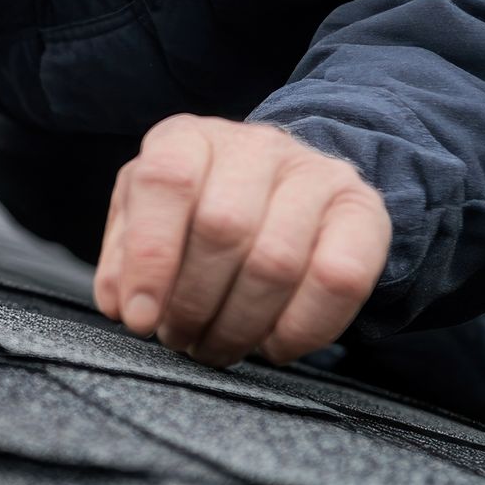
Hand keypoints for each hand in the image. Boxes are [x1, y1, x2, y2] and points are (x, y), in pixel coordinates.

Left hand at [94, 114, 391, 368]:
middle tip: (180, 340)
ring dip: (240, 326)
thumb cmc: (200, 207)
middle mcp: (254, 146)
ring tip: (218, 347)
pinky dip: (301, 329)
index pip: (165, 182)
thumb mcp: (146, 217)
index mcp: (187, 137)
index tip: (140, 317)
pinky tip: (273, 345)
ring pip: (276, 262)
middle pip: (222, 228)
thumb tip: (121, 303)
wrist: (286, 187)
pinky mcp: (362, 211)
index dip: (149, 257)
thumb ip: (124, 255)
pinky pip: (338, 280)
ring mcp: (315, 173)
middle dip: (193, 305)